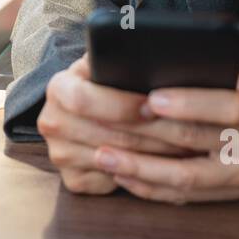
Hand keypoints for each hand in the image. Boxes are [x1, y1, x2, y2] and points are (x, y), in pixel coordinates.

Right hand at [39, 54, 205, 194]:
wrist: (82, 109)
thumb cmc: (105, 81)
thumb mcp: (106, 63)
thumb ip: (120, 61)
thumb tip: (155, 56)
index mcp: (58, 88)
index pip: (84, 100)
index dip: (122, 105)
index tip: (154, 105)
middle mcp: (52, 123)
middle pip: (106, 134)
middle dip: (152, 134)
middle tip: (187, 131)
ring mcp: (60, 154)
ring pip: (115, 161)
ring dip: (155, 157)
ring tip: (187, 148)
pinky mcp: (73, 179)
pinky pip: (113, 182)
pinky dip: (143, 176)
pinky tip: (167, 164)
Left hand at [91, 40, 238, 203]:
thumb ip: (220, 54)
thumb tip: (168, 48)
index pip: (228, 107)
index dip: (189, 104)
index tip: (150, 99)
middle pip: (196, 144)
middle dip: (147, 136)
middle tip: (104, 128)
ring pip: (188, 179)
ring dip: (142, 170)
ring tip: (104, 157)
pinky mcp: (235, 193)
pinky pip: (189, 196)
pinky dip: (154, 189)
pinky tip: (124, 178)